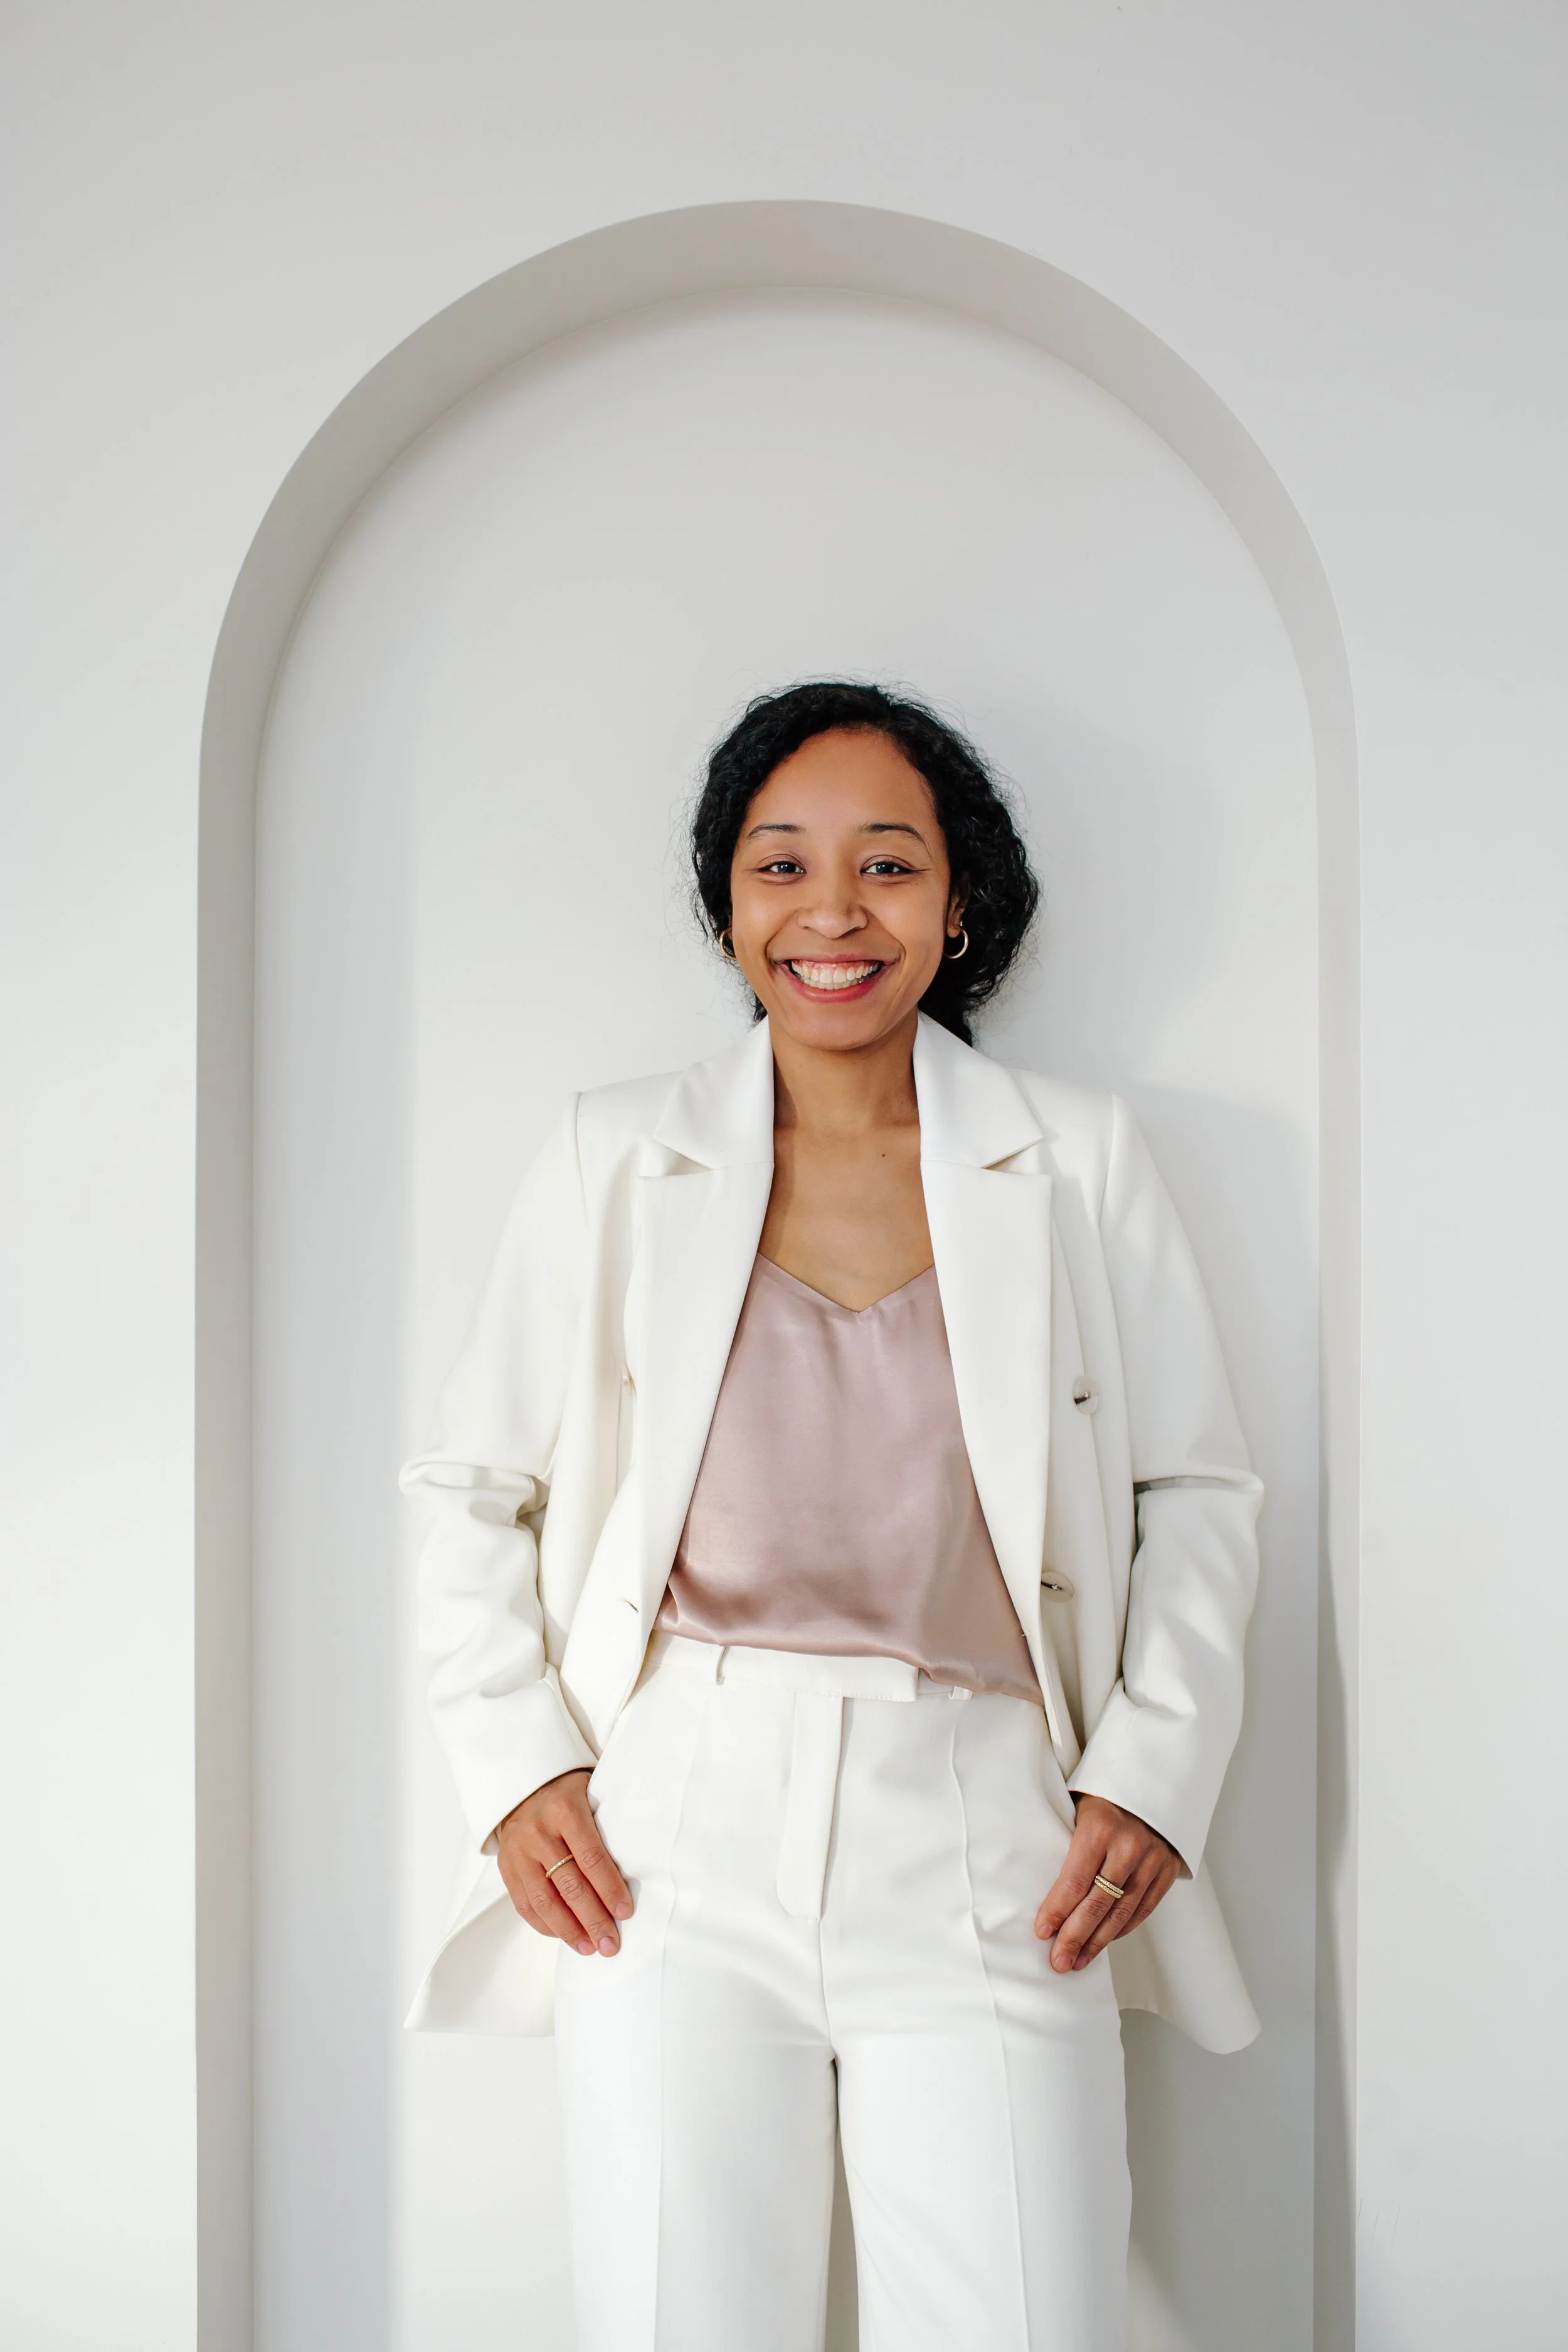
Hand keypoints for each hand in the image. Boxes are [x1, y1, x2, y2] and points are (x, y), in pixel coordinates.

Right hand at [495, 1769, 632, 1956]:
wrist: (525, 1789)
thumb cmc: (569, 1797)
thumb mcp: (591, 1798)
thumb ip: (607, 1828)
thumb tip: (635, 1875)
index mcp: (565, 1810)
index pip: (591, 1858)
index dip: (609, 1889)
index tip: (625, 1913)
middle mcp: (538, 1831)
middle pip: (569, 1885)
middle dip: (592, 1919)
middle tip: (610, 1944)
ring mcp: (518, 1851)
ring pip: (544, 1900)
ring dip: (569, 1930)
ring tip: (589, 1948)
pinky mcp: (506, 1867)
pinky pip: (525, 1905)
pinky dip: (546, 1925)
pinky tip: (566, 1936)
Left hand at [1035, 1794, 1180, 1972]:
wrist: (1154, 1779)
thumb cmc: (1107, 1792)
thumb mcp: (1079, 1804)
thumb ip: (1065, 1841)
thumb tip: (1039, 1883)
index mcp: (1101, 1827)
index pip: (1075, 1881)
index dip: (1057, 1911)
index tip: (1042, 1932)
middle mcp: (1130, 1847)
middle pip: (1097, 1904)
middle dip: (1075, 1937)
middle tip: (1058, 1961)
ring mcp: (1152, 1861)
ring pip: (1122, 1913)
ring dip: (1098, 1941)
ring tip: (1078, 1960)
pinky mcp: (1168, 1871)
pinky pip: (1143, 1909)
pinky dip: (1123, 1928)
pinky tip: (1105, 1941)